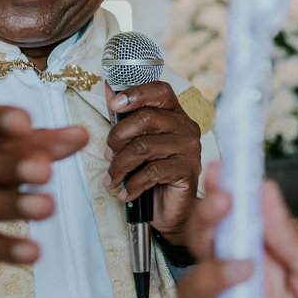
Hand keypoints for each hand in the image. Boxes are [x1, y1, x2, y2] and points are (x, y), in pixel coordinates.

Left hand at [104, 82, 202, 244]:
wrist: (171, 210)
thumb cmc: (153, 174)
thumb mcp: (134, 141)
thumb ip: (123, 116)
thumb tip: (108, 87)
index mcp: (174, 115)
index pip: (160, 91)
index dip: (136, 93)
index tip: (115, 104)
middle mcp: (186, 128)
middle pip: (146, 118)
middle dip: (117, 137)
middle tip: (107, 155)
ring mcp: (190, 149)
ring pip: (144, 147)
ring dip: (119, 165)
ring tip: (112, 179)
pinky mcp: (188, 171)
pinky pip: (152, 171)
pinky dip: (133, 184)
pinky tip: (127, 191)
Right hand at [181, 164, 297, 297]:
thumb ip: (287, 235)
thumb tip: (263, 189)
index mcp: (267, 253)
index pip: (229, 219)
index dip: (217, 194)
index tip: (218, 171)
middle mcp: (245, 281)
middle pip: (202, 248)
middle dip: (205, 225)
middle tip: (224, 210)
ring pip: (192, 291)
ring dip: (210, 276)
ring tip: (244, 273)